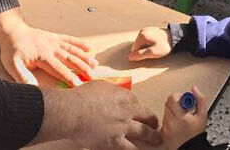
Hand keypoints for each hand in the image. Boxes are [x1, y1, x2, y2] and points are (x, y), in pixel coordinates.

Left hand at [0, 16, 97, 86]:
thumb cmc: (12, 51)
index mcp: (42, 57)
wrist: (12, 32)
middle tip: (92, 76)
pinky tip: (89, 48)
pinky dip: (80, 43)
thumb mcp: (12, 66)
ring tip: (95, 64)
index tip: (78, 85)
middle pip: (70, 59)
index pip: (59, 69)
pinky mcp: (55, 37)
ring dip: (84, 57)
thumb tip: (33, 88)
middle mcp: (51, 48)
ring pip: (73, 50)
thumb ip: (23, 77)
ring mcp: (54, 41)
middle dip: (82, 68)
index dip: (69, 77)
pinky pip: (70, 40)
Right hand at [39, 81, 160, 149]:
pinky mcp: (115, 142)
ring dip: (152, 137)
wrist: (72, 111)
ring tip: (156, 140)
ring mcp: (123, 127)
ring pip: (145, 133)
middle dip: (153, 121)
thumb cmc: (81, 97)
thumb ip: (110, 91)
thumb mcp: (99, 86)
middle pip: (147, 116)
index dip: (136, 108)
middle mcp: (128, 111)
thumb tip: (112, 94)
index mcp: (124, 96)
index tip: (136, 112)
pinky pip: (130, 149)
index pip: (137, 102)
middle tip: (155, 125)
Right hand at [128, 26, 171, 60]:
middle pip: (137, 46)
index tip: (148, 55)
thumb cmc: (165, 45)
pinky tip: (157, 44)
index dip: (140, 55)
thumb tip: (129, 57)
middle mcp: (142, 31)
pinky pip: (146, 40)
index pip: (133, 49)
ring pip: (142, 43)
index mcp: (141, 35)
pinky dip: (150, 44)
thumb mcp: (152, 53)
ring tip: (156, 48)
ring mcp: (147, 30)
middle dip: (143, 50)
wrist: (176, 37)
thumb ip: (140, 55)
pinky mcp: (151, 30)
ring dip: (147, 47)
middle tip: (153, 52)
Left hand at [161, 87, 207, 149]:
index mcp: (180, 117)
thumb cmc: (196, 135)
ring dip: (173, 110)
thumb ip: (200, 99)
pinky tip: (177, 124)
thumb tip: (194, 89)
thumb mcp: (203, 115)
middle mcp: (171, 122)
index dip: (180, 95)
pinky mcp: (162, 132)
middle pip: (168, 103)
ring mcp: (165, 127)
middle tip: (185, 108)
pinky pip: (164, 119)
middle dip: (176, 102)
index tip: (186, 100)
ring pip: (166, 110)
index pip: (173, 98)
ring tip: (182, 117)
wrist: (190, 149)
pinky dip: (170, 119)